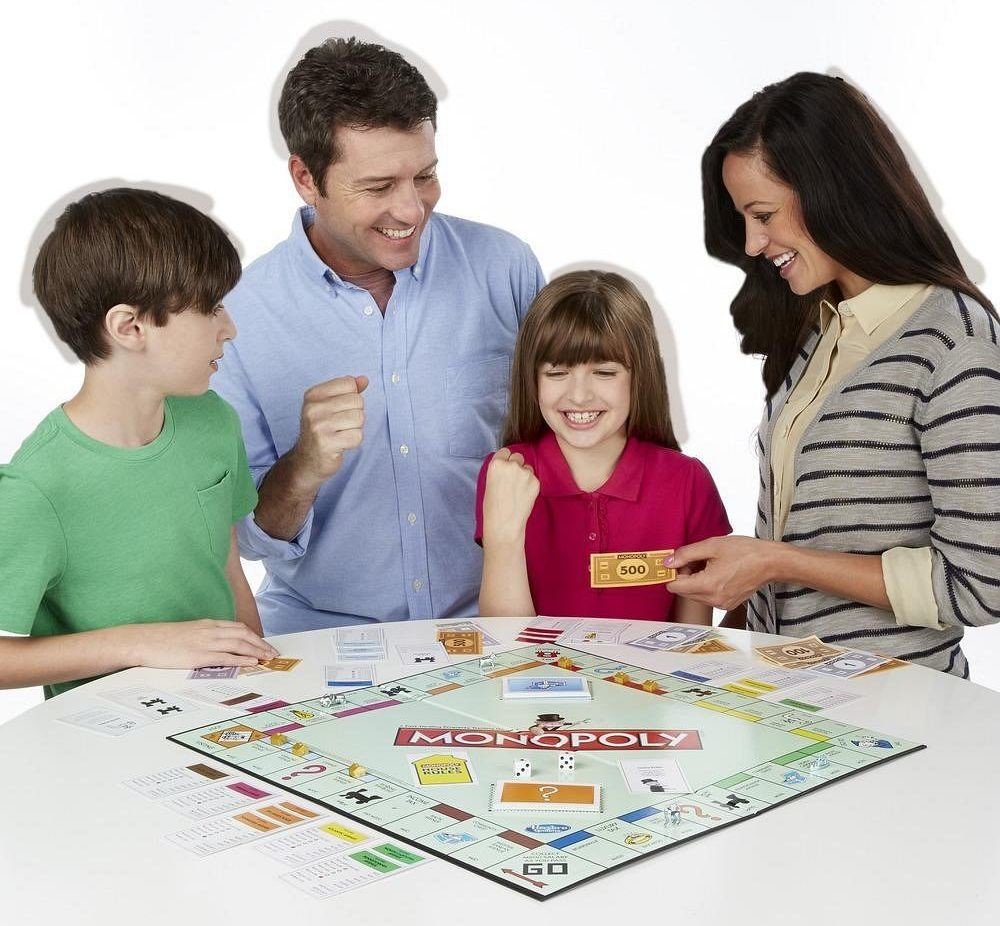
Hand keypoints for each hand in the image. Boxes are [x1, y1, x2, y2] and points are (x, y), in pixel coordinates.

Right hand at [127, 619, 278, 669]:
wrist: (142, 640)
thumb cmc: (161, 639)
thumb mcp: (187, 632)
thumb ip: (203, 636)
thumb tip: (214, 645)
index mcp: (207, 624)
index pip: (238, 627)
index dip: (254, 636)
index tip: (264, 643)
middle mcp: (210, 630)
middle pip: (244, 634)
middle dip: (261, 643)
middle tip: (273, 652)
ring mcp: (205, 642)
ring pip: (239, 644)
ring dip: (256, 651)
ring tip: (268, 658)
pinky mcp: (198, 656)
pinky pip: (226, 657)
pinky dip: (242, 659)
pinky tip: (251, 662)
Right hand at [289, 375, 368, 487]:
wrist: (307, 460)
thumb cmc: (322, 430)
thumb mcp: (330, 405)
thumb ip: (348, 391)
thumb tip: (364, 379)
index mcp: (313, 395)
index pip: (349, 384)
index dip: (352, 397)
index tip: (340, 409)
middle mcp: (313, 408)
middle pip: (357, 401)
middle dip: (355, 414)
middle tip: (341, 425)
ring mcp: (319, 426)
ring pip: (359, 418)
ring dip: (355, 428)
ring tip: (341, 434)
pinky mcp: (327, 443)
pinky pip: (357, 436)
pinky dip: (353, 441)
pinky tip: (341, 443)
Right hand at [482, 448, 539, 544]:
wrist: (504, 524)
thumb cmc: (492, 507)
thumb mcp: (488, 482)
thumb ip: (498, 470)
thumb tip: (507, 464)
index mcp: (496, 464)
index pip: (505, 451)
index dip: (505, 460)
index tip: (505, 468)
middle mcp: (512, 465)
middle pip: (517, 456)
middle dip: (516, 465)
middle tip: (512, 480)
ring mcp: (526, 473)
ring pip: (527, 467)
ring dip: (524, 475)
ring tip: (517, 490)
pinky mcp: (536, 482)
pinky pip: (534, 478)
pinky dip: (530, 484)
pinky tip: (523, 495)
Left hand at [667, 535, 780, 609]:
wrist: (770, 562)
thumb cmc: (745, 551)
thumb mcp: (711, 546)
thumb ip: (685, 554)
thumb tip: (667, 562)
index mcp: (708, 585)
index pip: (674, 586)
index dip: (673, 573)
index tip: (678, 561)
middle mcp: (713, 600)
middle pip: (683, 592)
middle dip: (685, 576)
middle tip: (697, 560)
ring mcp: (721, 604)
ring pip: (695, 595)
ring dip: (695, 581)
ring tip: (710, 565)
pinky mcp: (728, 605)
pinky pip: (707, 597)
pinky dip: (706, 586)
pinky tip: (717, 572)